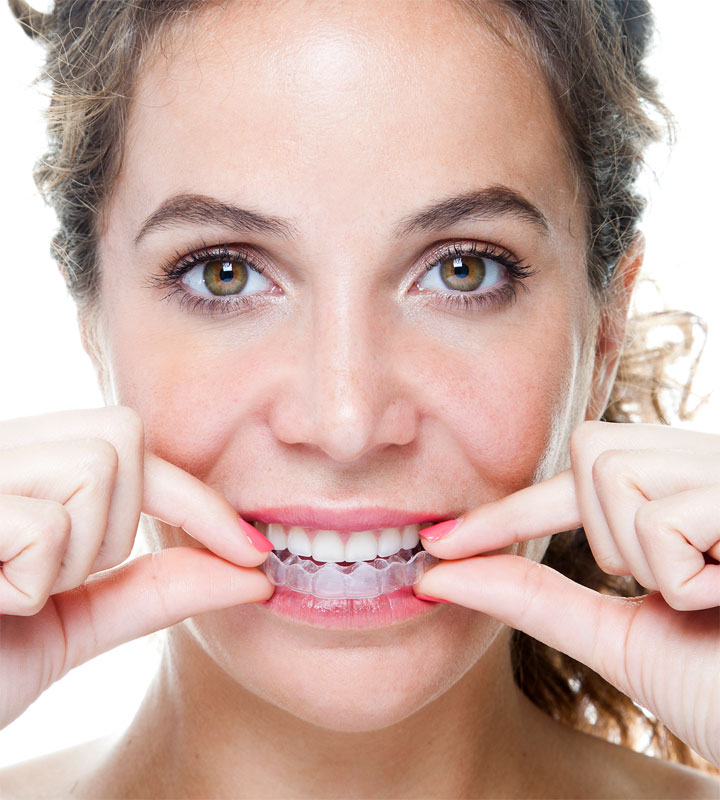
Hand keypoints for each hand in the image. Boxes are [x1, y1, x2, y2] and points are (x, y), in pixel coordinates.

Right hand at [0, 407, 272, 729]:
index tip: (256, 551)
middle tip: (59, 579)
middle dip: (118, 523)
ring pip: (93, 466)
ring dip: (72, 556)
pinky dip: (29, 582)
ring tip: (11, 591)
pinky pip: (42, 522)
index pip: (135, 443)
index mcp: (22, 466)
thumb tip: (253, 571)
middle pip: (122, 435)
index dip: (202, 499)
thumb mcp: (75, 622)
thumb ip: (155, 587)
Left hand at [414, 421, 719, 765]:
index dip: (505, 512)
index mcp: (686, 491)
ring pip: (616, 474)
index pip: (578, 478)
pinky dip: (684, 580)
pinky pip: (666, 520)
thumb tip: (442, 574)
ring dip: (643, 559)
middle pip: (593, 451)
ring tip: (709, 593)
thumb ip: (540, 599)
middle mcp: (715, 464)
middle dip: (600, 530)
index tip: (433, 544)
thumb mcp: (623, 637)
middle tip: (662, 584)